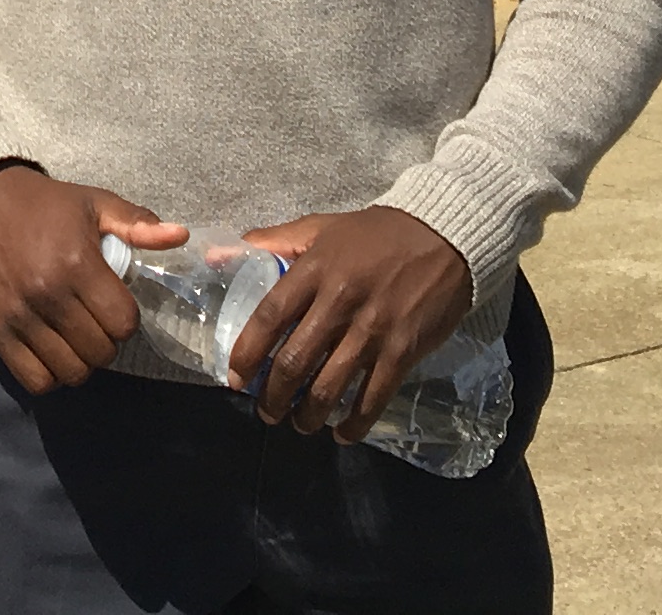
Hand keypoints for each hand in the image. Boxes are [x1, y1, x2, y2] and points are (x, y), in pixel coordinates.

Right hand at [0, 162, 187, 395]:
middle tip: (97, 322)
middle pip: (99, 352)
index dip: (127, 318)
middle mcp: (47, 295)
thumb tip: (179, 235)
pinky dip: (50, 375)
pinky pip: (35, 380)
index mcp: (76, 264)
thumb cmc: (46, 205)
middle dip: (107, 341)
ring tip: (76, 338)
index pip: (123, 323)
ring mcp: (18, 317)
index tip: (116, 305)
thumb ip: (137, 224)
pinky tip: (53, 351)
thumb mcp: (94, 204)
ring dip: (81, 361)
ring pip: (71, 372)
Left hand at [225, 206, 473, 440]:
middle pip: (294, 362)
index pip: (269, 318)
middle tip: (267, 411)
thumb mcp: (321, 228)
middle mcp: (340, 303)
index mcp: (315, 270)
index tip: (236, 378)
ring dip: (308, 415)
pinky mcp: (402, 351)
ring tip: (300, 423)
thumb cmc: (375, 235)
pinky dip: (354, 424)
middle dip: (273, 397)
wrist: (443, 236)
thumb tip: (218, 256)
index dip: (247, 353)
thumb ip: (273, 242)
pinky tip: (342, 433)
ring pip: (329, 388)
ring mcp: (372, 330)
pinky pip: (372, 398)